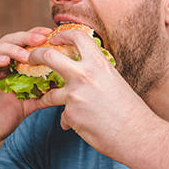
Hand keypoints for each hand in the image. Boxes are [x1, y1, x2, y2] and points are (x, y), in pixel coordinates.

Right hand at [0, 28, 50, 155]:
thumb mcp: (25, 106)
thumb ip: (40, 94)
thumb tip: (62, 86)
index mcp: (6, 68)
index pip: (20, 46)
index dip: (34, 38)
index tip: (51, 35)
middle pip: (8, 42)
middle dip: (26, 38)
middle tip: (42, 38)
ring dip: (11, 49)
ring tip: (26, 54)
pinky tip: (4, 61)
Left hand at [32, 28, 157, 158]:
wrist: (137, 135)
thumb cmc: (131, 110)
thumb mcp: (114, 81)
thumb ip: (97, 73)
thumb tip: (83, 71)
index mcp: (99, 63)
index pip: (77, 36)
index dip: (62, 34)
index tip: (54, 38)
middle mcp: (85, 75)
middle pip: (48, 56)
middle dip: (35, 56)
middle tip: (30, 59)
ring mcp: (75, 95)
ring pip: (49, 94)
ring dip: (45, 99)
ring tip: (44, 101)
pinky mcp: (71, 115)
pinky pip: (63, 116)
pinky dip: (68, 121)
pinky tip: (78, 125)